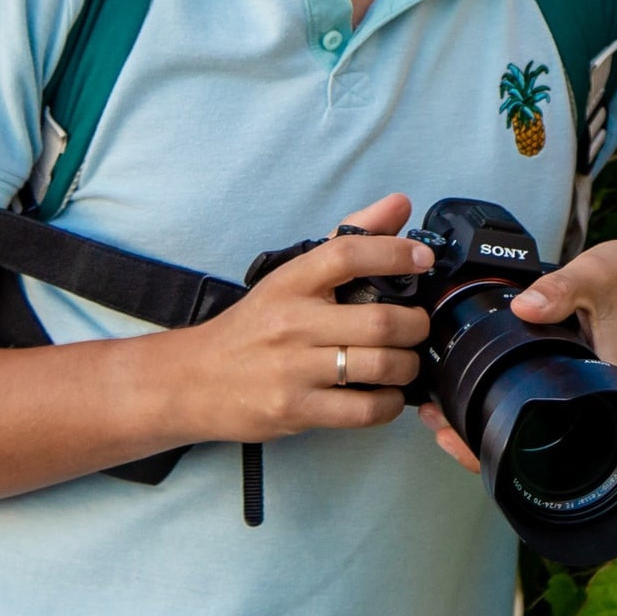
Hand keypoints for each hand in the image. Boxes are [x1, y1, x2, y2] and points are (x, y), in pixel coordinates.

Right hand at [159, 194, 433, 444]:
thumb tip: (400, 204)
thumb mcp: (292, 277)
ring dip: (408, 366)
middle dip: (416, 325)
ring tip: (405, 362)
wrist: (193, 381)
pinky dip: (390, 404)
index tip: (423, 258)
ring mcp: (293, 370)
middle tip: (418, 327)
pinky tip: (386, 395)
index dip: (395, 252)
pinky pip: (365, 410)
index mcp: (292, 282)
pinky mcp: (296, 410)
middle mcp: (292, 323)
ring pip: (380, 366)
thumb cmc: (253, 327)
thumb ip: (349, 239)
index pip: (347, 253)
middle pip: (380, 321)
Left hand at [417, 207, 616, 473]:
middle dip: (484, 441)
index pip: (552, 445)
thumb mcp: (595, 276)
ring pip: (534, 425)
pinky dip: (507, 396)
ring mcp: (587, 391)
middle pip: (535, 445)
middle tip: (436, 424)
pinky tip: (477, 387)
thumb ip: (558, 291)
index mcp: (607, 391)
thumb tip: (520, 306)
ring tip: (443, 412)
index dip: (501, 451)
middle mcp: (598, 401)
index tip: (459, 438)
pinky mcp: (579, 376)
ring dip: (490, 421)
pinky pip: (538, 398)